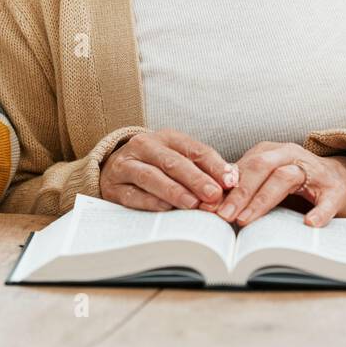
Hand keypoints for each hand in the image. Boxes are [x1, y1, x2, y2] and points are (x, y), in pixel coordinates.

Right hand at [100, 129, 236, 211]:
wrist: (112, 168)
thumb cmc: (156, 166)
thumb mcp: (178, 159)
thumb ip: (204, 169)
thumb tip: (233, 182)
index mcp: (167, 137)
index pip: (195, 149)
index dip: (215, 165)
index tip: (231, 181)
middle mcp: (145, 146)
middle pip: (173, 162)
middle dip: (196, 179)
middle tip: (214, 195)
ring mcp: (126, 165)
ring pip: (151, 176)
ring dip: (174, 191)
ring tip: (192, 204)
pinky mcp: (113, 186)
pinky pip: (132, 194)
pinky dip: (150, 202)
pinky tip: (165, 209)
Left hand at [217, 141, 345, 228]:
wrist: (339, 180)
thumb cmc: (296, 182)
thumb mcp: (268, 178)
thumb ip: (244, 186)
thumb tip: (211, 202)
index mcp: (272, 152)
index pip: (245, 165)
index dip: (225, 185)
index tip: (209, 206)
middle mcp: (291, 155)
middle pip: (261, 167)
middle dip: (239, 192)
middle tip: (224, 215)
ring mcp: (314, 172)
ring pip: (285, 178)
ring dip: (263, 199)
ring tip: (247, 219)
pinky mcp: (334, 191)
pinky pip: (326, 200)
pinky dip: (318, 212)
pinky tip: (308, 223)